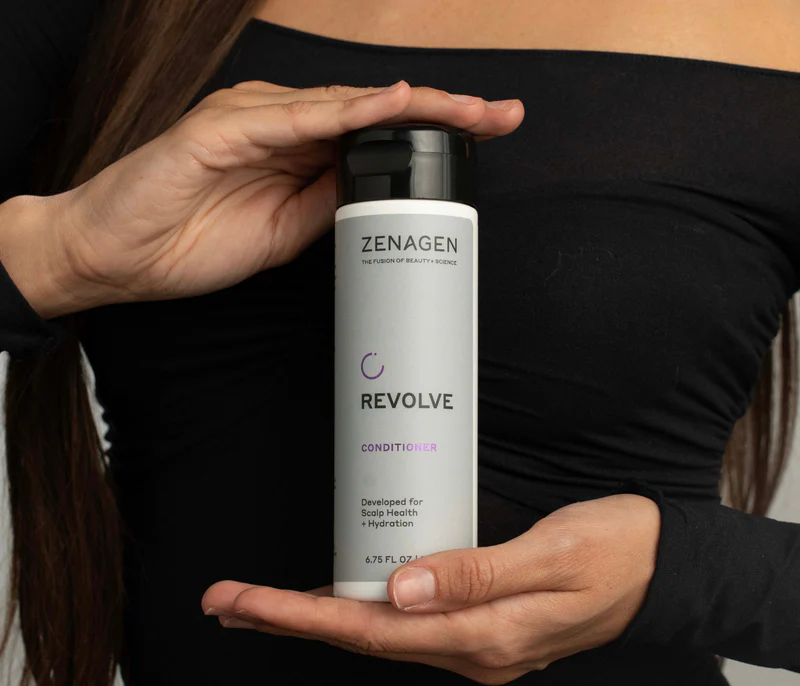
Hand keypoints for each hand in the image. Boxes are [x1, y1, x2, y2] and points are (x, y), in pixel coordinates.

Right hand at [2, 81, 522, 317]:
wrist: (120, 257)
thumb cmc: (192, 243)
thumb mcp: (286, 235)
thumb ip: (331, 206)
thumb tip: (378, 194)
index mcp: (297, 150)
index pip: (377, 133)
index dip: (433, 132)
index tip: (487, 135)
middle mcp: (281, 124)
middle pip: (375, 109)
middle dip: (443, 112)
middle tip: (501, 114)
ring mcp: (253, 120)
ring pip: (346, 103)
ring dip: (411, 106)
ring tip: (469, 111)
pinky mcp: (223, 129)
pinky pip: (295, 117)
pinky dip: (346, 112)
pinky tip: (390, 107)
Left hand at [202, 494, 659, 684]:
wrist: (658, 566)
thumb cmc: (611, 550)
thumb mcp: (552, 554)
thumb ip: (477, 574)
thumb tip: (399, 589)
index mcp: (484, 635)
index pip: (373, 630)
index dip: (303, 614)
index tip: (246, 601)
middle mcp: (471, 648)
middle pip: (362, 636)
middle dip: (289, 617)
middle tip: (225, 599)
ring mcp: (474, 642)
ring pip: (379, 631)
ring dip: (318, 613)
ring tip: (262, 600)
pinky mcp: (479, 623)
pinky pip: (406, 621)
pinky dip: (362, 609)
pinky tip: (340, 595)